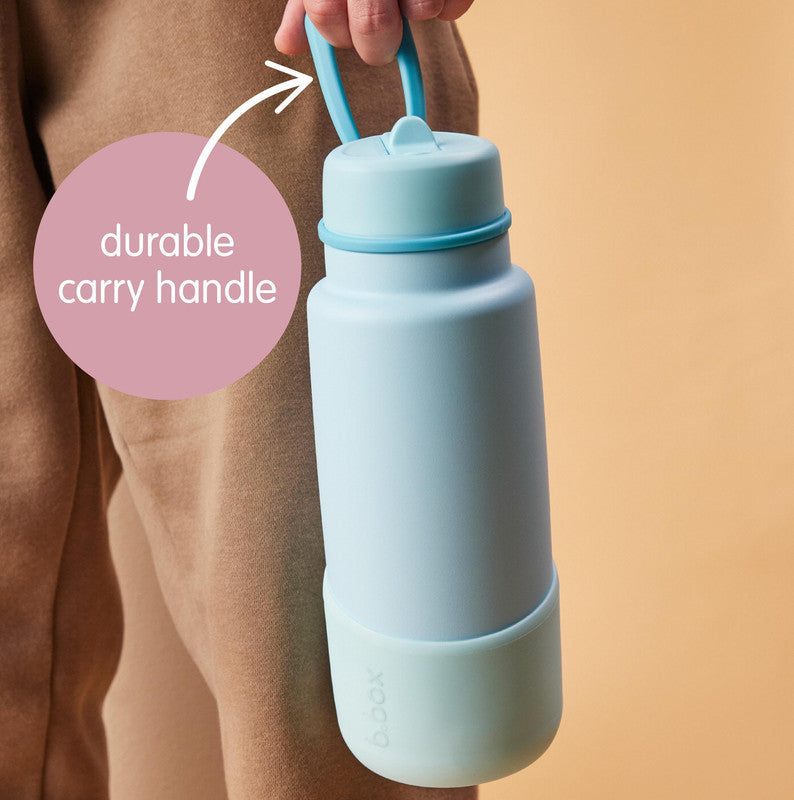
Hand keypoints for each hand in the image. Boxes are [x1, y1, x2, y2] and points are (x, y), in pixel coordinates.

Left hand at [275, 0, 474, 65]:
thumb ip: (306, 5)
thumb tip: (287, 44)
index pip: (326, 15)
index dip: (337, 34)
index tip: (346, 33)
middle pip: (374, 26)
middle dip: (378, 46)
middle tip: (383, 37)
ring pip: (420, 11)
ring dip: (417, 15)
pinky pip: (452, 5)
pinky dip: (447, 6)